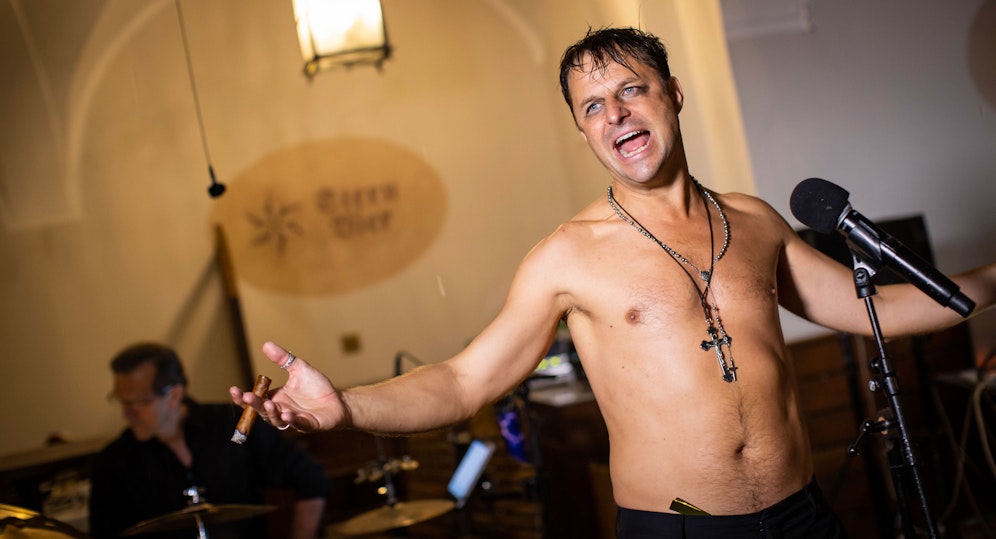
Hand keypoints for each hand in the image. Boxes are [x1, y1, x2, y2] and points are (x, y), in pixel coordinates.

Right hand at [229, 342, 348, 431]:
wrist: (338, 399)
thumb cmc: (316, 386)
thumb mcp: (299, 368)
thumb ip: (282, 359)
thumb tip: (266, 344)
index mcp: (276, 399)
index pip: (255, 400)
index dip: (243, 398)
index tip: (233, 389)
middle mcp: (281, 411)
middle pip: (262, 411)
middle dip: (254, 405)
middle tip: (247, 396)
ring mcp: (293, 420)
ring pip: (277, 420)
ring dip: (272, 413)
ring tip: (269, 404)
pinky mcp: (308, 425)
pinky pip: (298, 424)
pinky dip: (292, 421)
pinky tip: (288, 415)